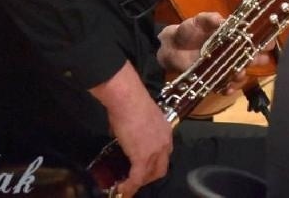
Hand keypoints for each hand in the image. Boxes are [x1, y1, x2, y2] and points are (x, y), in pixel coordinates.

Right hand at [89, 62, 170, 196]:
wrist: (128, 99)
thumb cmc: (131, 103)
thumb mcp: (140, 117)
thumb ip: (138, 129)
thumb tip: (125, 133)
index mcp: (165, 131)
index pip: (164, 154)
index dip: (155, 163)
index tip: (145, 168)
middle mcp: (164, 142)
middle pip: (161, 168)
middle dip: (149, 177)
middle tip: (137, 180)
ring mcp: (155, 151)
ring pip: (150, 175)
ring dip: (139, 183)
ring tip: (129, 187)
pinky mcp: (142, 158)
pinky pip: (137, 178)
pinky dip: (130, 186)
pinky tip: (123, 189)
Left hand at [157, 11, 269, 90]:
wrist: (171, 47)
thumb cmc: (188, 30)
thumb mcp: (198, 21)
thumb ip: (209, 19)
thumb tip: (221, 20)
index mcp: (232, 36)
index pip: (253, 38)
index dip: (263, 41)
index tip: (269, 43)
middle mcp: (232, 52)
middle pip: (251, 57)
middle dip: (258, 60)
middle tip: (259, 60)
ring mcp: (223, 66)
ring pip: (239, 73)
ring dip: (242, 75)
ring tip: (239, 74)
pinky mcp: (213, 78)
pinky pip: (224, 86)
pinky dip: (228, 89)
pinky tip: (227, 89)